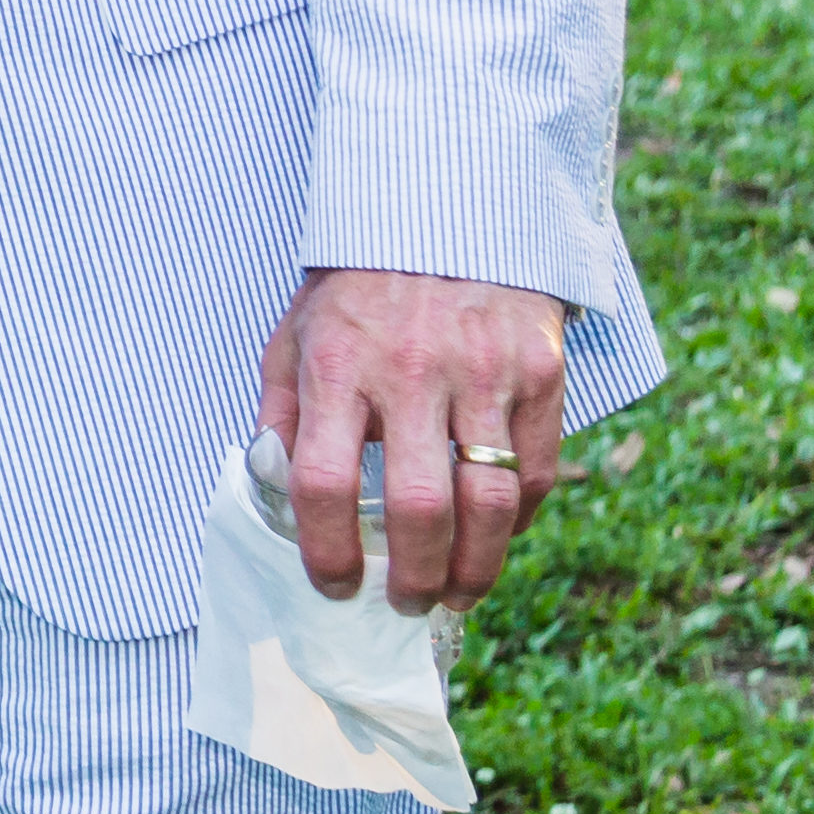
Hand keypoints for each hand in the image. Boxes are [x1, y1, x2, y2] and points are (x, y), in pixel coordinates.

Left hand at [258, 267, 569, 613]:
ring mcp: (484, 372)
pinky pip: (534, 470)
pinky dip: (518, 519)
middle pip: (418, 507)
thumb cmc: (359, 287)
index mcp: (337, 365)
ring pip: (489, 503)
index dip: (326, 549)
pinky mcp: (540, 371)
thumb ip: (282, 411)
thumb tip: (273, 494)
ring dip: (475, 568)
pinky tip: (496, 536)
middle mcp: (411, 371)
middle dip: (412, 576)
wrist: (447, 211)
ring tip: (456, 594)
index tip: (333, 584)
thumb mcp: (296, 334)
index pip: (322, 482)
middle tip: (406, 603)